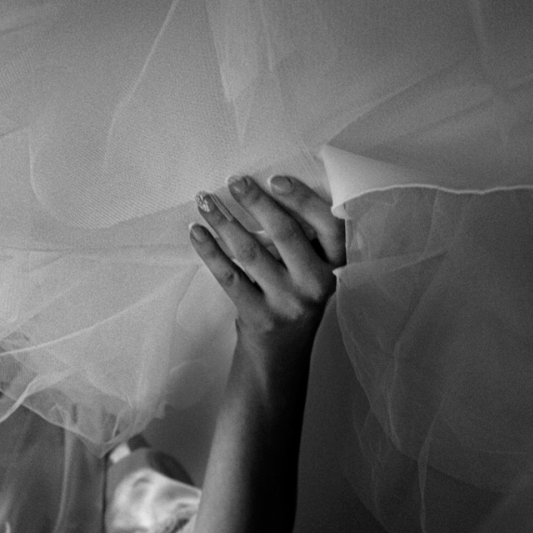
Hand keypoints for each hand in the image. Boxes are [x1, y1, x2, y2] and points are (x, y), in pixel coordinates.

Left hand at [189, 174, 345, 369]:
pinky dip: (209, 251)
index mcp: (336, 266)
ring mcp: (288, 303)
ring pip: (251, 252)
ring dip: (224, 222)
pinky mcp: (260, 316)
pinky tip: (196, 232)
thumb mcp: (311, 270)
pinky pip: (229, 276)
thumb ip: (303, 240)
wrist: (281, 353)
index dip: (303, 199)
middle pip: (285, 234)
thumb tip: (263, 188)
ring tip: (205, 201)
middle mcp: (317, 285)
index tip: (275, 179)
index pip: (330, 225)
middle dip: (256, 202)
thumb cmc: (293, 297)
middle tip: (233, 181)